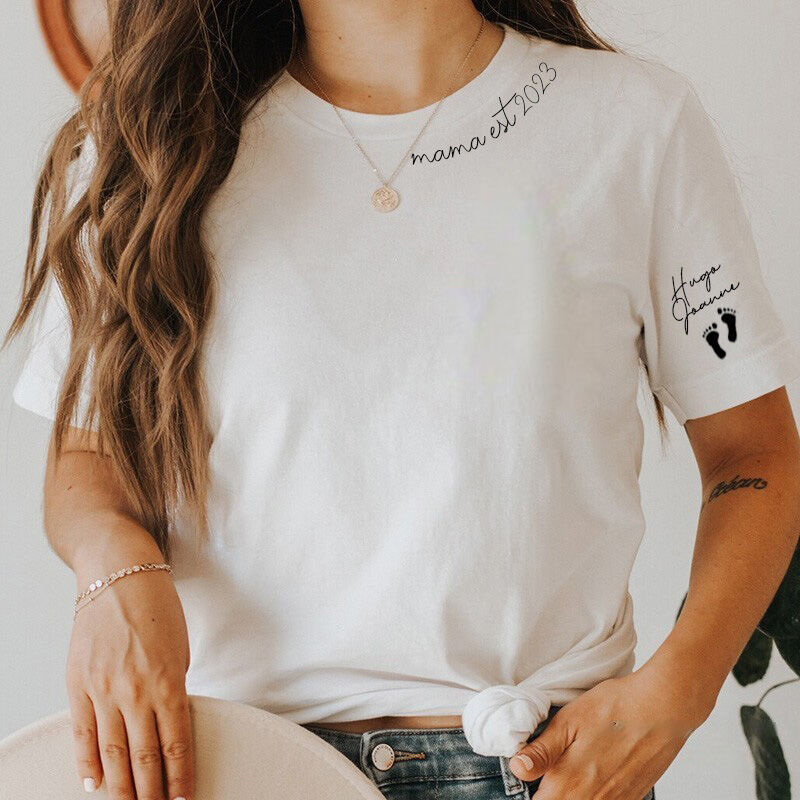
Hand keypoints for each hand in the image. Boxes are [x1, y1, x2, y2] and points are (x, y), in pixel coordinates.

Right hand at [66, 531, 192, 799]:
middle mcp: (136, 691)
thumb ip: (173, 686)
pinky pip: (82, 734)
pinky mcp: (78, 685)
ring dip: (122, 788)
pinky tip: (95, 784)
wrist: (118, 574)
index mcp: (169, 681)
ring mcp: (103, 690)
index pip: (176, 744)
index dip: (180, 779)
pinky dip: (88, 763)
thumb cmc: (157, 606)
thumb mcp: (180, 646)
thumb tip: (168, 720)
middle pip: (145, 757)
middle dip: (152, 794)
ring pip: (114, 754)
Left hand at [507, 654, 715, 799]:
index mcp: (568, 783)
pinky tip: (597, 771)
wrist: (661, 708)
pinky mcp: (631, 799)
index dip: (532, 790)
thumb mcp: (568, 721)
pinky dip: (594, 794)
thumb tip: (517, 769)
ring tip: (578, 766)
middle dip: (551, 792)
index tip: (534, 772)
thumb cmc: (614, 708)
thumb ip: (542, 752)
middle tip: (553, 767)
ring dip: (573, 793)